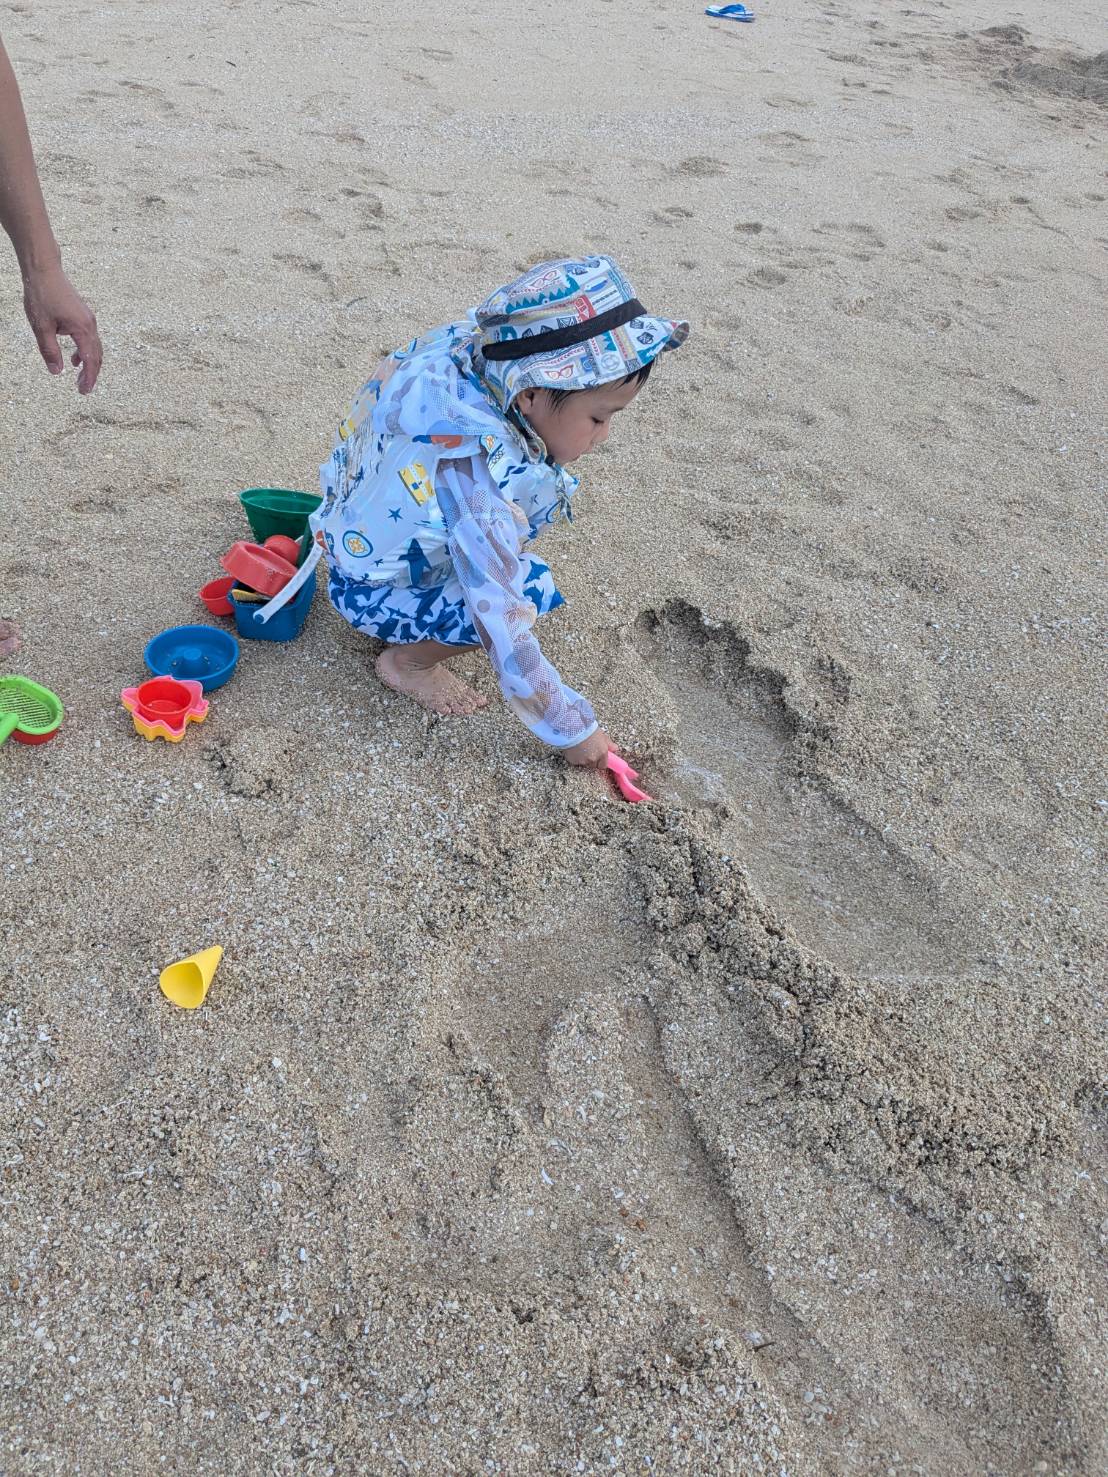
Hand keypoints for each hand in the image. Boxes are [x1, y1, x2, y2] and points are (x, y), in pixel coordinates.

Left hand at [23, 264, 101, 392]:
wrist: (44, 270)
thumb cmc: (42, 296)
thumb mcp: (41, 327)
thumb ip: (50, 351)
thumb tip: (56, 371)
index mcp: (82, 329)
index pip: (90, 360)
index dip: (88, 378)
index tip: (84, 391)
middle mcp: (90, 325)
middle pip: (96, 356)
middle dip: (91, 374)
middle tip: (82, 389)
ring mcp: (88, 319)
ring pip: (94, 348)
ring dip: (88, 364)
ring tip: (79, 377)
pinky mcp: (84, 315)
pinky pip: (89, 338)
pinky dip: (85, 351)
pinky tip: (74, 358)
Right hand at [563, 728, 614, 767]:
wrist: (574, 728)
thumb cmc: (588, 729)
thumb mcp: (601, 735)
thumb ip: (609, 744)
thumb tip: (615, 749)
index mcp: (602, 753)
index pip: (603, 765)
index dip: (600, 762)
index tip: (598, 758)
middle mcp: (593, 759)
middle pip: (593, 765)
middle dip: (591, 760)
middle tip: (588, 750)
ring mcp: (583, 761)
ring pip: (584, 763)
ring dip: (583, 758)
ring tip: (580, 747)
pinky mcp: (573, 761)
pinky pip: (575, 761)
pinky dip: (575, 757)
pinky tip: (574, 749)